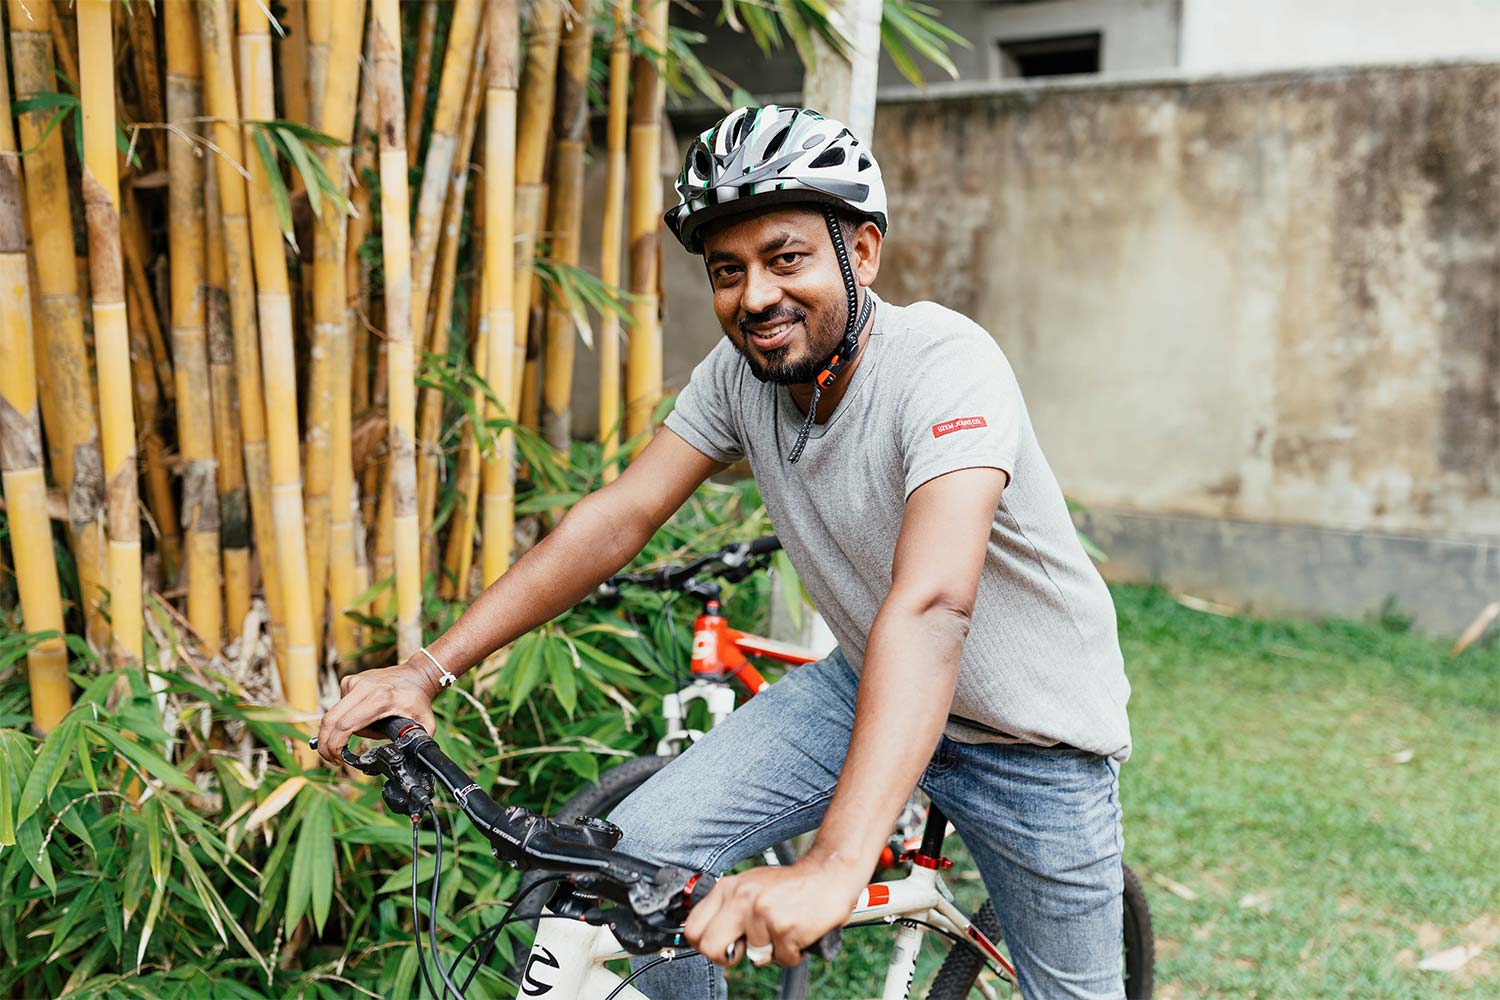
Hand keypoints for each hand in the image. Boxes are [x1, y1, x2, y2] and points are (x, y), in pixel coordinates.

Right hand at [314, 657, 443, 765]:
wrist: (417, 674)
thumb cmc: (419, 700)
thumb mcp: (425, 725)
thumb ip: (416, 743)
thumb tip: (405, 760)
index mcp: (380, 699)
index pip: (346, 725)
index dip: (336, 746)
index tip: (338, 759)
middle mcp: (364, 687)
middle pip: (330, 720)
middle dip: (326, 743)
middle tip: (332, 758)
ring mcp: (354, 682)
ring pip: (334, 714)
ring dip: (339, 730)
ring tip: (367, 731)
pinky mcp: (350, 680)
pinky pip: (340, 705)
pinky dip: (346, 717)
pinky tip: (364, 716)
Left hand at [683, 855, 863, 968]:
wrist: (829, 874)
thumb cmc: (791, 885)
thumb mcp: (750, 885)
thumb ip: (727, 909)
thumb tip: (707, 940)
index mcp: (728, 888)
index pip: (693, 927)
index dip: (704, 945)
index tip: (721, 946)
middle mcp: (741, 899)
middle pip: (710, 948)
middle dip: (728, 957)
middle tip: (746, 949)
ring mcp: (762, 914)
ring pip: (754, 958)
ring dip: (773, 951)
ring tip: (784, 929)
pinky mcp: (785, 928)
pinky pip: (782, 959)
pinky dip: (793, 952)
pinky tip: (798, 931)